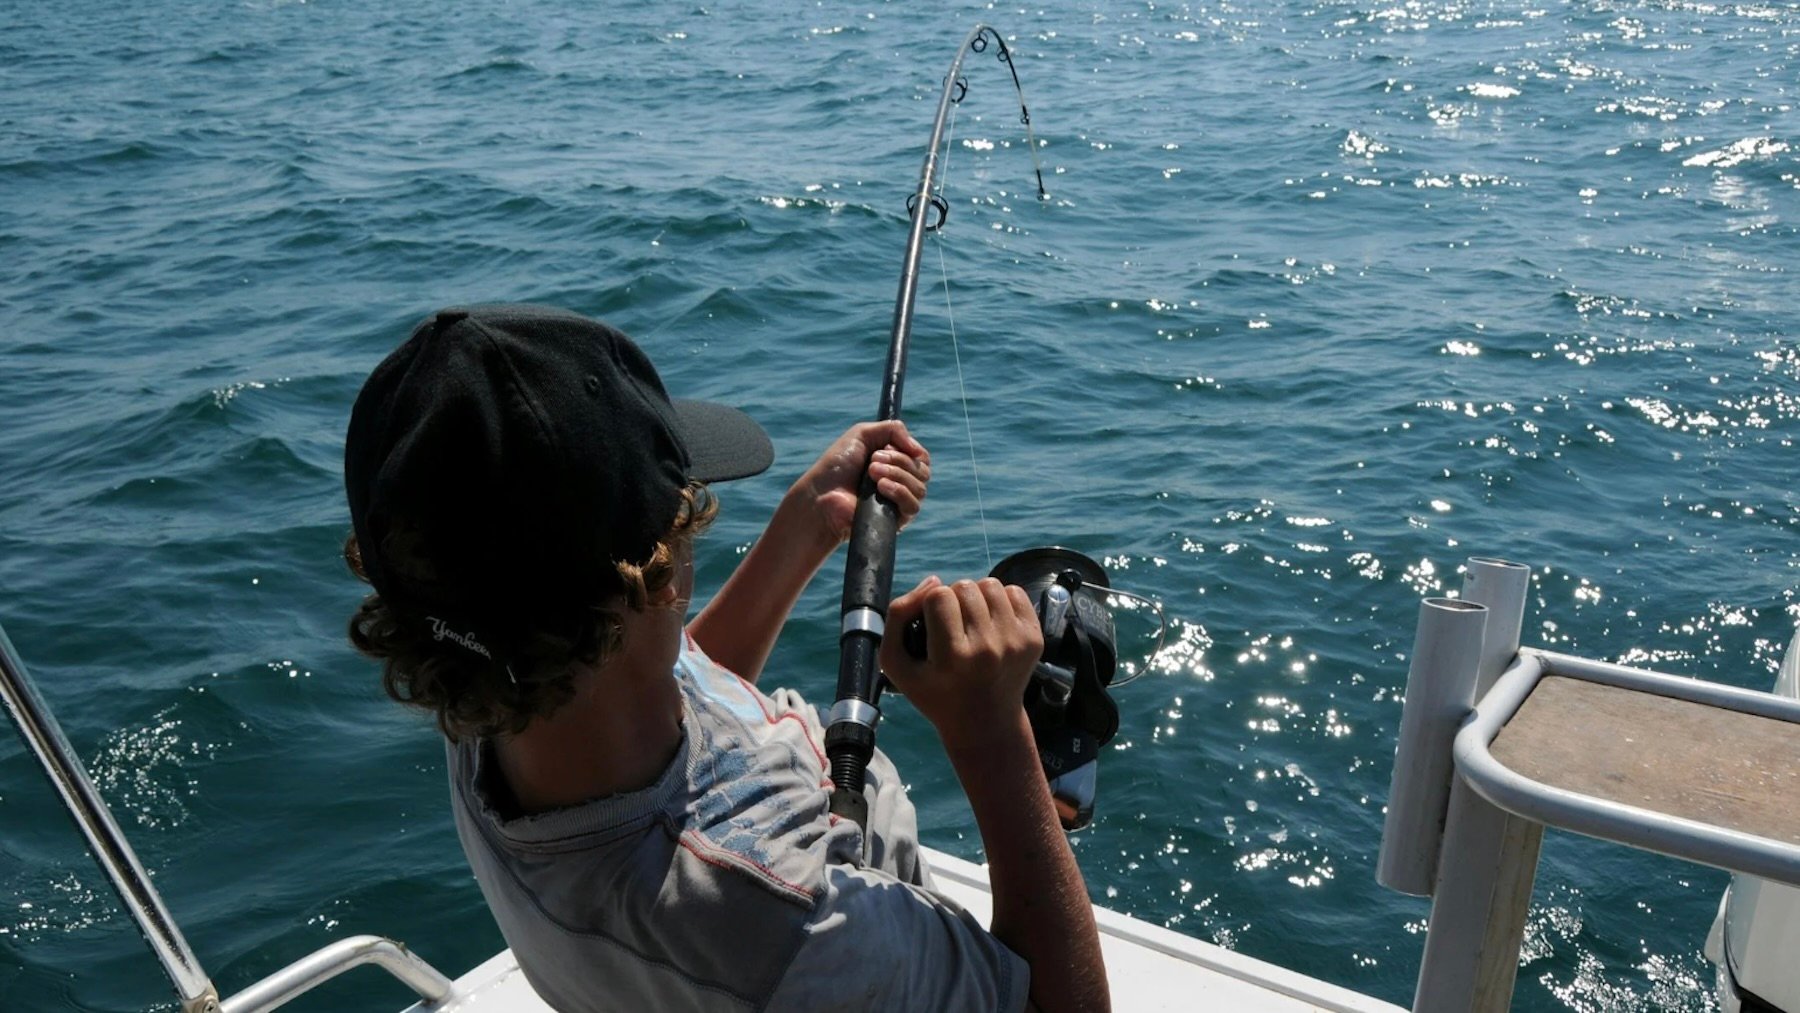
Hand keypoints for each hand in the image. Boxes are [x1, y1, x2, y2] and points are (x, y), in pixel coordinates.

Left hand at [792, 420, 930, 545]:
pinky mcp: (895, 521)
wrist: (821, 494)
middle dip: (899, 461)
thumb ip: (893, 429)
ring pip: (920, 488)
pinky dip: (899, 492)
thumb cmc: (837, 465)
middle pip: (923, 471)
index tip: (888, 447)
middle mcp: (901, 483)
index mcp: (896, 464)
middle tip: (872, 461)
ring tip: (871, 473)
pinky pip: (913, 506)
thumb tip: (918, 449)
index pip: (922, 458)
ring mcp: (899, 503)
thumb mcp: (863, 434)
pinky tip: (881, 487)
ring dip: (896, 475)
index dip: (910, 450)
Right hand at [880, 575, 1042, 749]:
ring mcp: (1014, 643)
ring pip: (990, 584)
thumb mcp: (897, 664)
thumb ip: (898, 616)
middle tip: (952, 626)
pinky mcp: (1033, 639)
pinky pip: (1015, 592)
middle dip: (954, 599)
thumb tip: (934, 580)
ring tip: (972, 622)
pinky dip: (1000, 601)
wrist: (984, 722)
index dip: (930, 604)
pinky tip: (992, 624)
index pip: (939, 596)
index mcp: (952, 657)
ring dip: (977, 597)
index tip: (932, 626)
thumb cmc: (934, 692)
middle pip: (965, 586)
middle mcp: (987, 649)